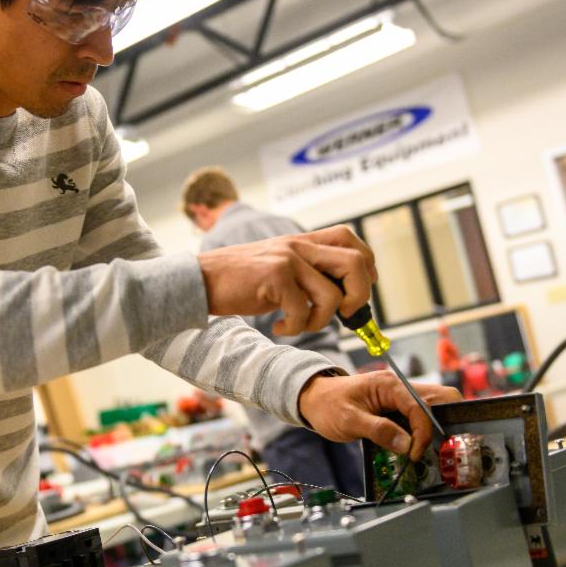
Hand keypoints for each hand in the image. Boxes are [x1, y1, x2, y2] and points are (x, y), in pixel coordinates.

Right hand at [196, 225, 377, 335]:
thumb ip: (307, 273)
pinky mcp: (274, 277)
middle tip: (344, 315)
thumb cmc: (240, 281)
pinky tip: (278, 326)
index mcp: (302, 241)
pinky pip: (302, 311)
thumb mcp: (278, 267)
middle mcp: (298, 245)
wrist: (201, 280)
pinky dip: (294, 327)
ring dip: (321, 321)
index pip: (350, 239)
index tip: (354, 292)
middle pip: (355, 263)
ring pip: (332, 295)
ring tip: (298, 324)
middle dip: (359, 296)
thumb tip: (344, 297)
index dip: (364, 266)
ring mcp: (287, 259)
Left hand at [297, 371, 461, 460]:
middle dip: (444, 422)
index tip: (414, 454)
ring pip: (433, 408)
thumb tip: (406, 444)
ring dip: (434, 429)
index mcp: (389, 385)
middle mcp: (400, 388)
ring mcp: (400, 397)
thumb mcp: (349, 420)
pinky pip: (419, 418)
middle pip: (439, 398)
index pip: (420, 407)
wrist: (314, 399)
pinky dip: (422, 432)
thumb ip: (379, 431)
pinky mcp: (397, 408)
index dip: (422, 433)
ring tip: (430, 450)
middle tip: (441, 447)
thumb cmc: (328, 404)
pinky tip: (417, 447)